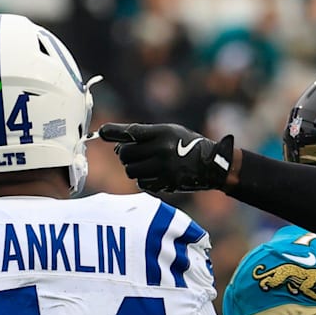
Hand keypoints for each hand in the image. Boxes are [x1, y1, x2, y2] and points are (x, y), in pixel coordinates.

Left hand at [99, 122, 234, 191]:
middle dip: (125, 154)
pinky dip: (144, 179)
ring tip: (145, 164)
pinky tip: (154, 174)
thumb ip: (145, 135)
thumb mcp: (171, 132)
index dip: (113, 132)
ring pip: (130, 170)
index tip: (102, 132)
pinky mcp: (166, 182)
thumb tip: (113, 140)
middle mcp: (162, 149)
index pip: (131, 132)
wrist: (213, 165)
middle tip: (132, 154)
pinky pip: (141, 182)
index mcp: (163, 132)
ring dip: (133, 168)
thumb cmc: (188, 146)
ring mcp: (163, 167)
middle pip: (125, 154)